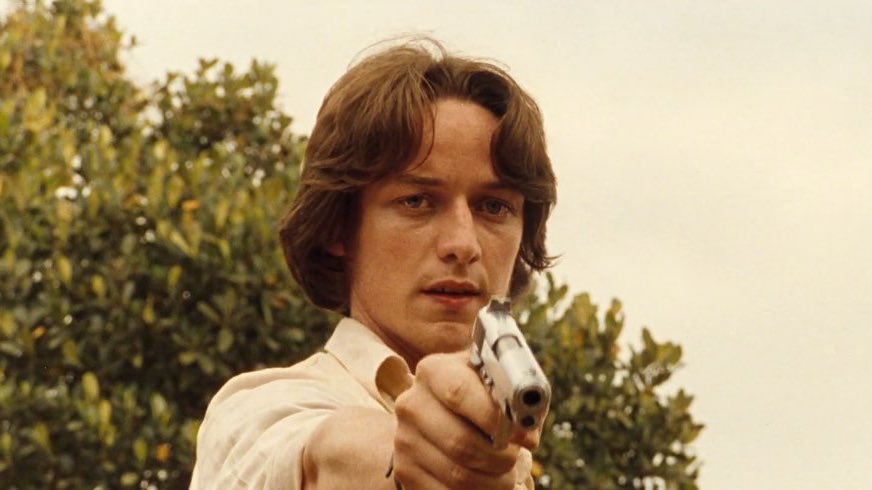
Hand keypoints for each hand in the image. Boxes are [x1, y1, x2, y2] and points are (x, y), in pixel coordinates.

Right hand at [392, 351, 539, 488]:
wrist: (442, 412)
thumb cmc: (480, 395)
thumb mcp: (494, 382)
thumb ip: (514, 398)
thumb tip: (527, 433)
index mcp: (433, 371)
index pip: (459, 393)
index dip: (495, 417)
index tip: (524, 435)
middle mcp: (412, 404)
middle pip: (460, 442)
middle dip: (500, 457)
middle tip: (515, 457)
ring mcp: (404, 439)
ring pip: (457, 474)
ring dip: (493, 481)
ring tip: (505, 472)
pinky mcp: (405, 470)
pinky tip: (487, 482)